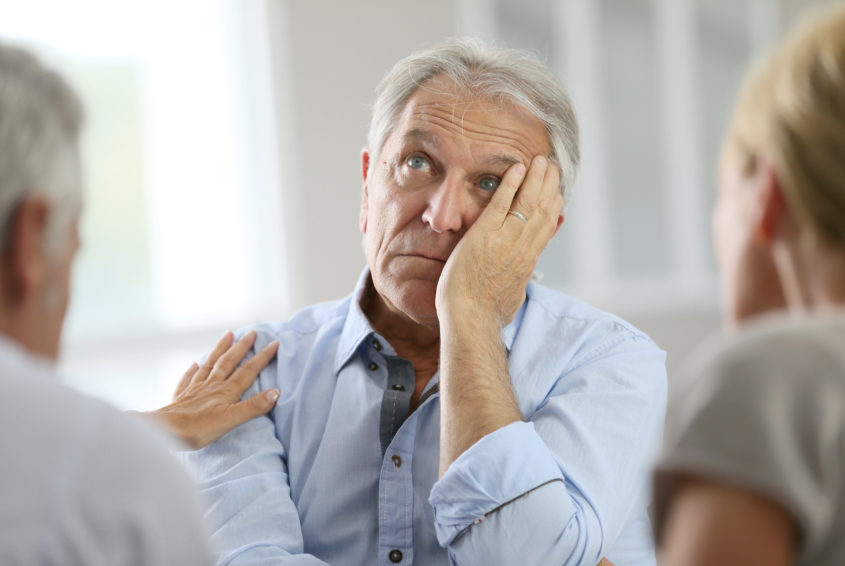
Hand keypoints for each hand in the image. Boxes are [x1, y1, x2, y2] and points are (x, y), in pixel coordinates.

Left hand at [144, 330, 279, 448]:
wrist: (164, 431)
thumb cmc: (197, 428)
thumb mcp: (231, 420)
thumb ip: (253, 406)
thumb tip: (276, 392)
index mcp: (226, 390)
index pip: (248, 370)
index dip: (262, 357)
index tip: (274, 343)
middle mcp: (211, 385)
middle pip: (229, 361)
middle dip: (242, 346)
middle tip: (251, 332)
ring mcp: (195, 389)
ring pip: (210, 364)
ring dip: (220, 349)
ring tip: (227, 335)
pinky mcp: (181, 398)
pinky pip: (187, 380)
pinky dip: (192, 370)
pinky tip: (194, 364)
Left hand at [435, 155, 562, 327]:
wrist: (472, 321)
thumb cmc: (486, 316)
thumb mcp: (514, 295)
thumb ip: (521, 279)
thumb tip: (527, 274)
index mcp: (527, 261)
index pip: (545, 227)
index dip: (553, 205)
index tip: (556, 191)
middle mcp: (522, 248)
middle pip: (542, 210)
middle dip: (549, 185)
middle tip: (553, 166)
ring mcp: (505, 241)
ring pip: (527, 203)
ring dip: (535, 178)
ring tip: (540, 159)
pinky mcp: (484, 236)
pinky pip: (501, 204)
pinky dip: (510, 184)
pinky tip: (515, 169)